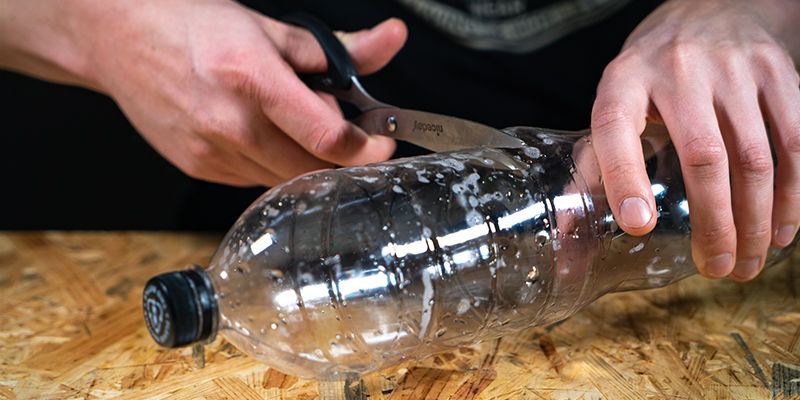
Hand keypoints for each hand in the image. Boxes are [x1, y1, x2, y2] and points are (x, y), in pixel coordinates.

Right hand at [1, 0, 405, 186]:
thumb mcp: (270, 26)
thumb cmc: (189, 25)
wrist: (117, 38)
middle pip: (312, 168)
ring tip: (293, 123)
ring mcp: (212, 153)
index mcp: (252, 79)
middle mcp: (230, 124)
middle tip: (344, 129)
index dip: (368, 147)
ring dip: (306, 159)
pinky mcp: (199, 168)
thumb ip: (337, 47)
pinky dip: (273, 162)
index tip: (381, 140)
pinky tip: (261, 132)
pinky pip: (255, 179)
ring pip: (285, 178)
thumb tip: (389, 41)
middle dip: (340, 155)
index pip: (328, 138)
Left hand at [590, 0, 799, 280]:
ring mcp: (732, 68)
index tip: (637, 225)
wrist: (710, 10)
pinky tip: (784, 229)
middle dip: (713, 222)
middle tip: (715, 268)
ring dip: (757, 219)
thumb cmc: (649, 76)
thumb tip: (567, 235)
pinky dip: (794, 193)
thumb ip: (592, 168)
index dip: (624, 178)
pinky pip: (795, 140)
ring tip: (748, 262)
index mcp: (622, 81)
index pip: (615, 128)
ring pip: (755, 156)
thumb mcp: (613, 107)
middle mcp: (676, 69)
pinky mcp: (776, 71)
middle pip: (702, 156)